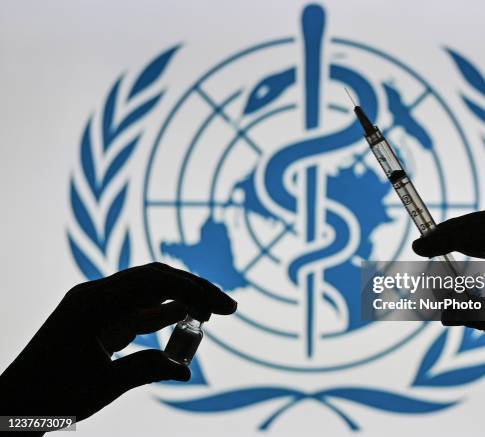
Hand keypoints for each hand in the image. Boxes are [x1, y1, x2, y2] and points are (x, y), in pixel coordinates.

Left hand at [0, 262, 236, 423]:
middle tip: (227, 307)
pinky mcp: (100, 320)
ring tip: (214, 312)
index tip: (224, 308)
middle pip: (154, 279)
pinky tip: (186, 315)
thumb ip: (146, 370)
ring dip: (181, 298)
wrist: (13, 405)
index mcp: (92, 303)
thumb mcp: (102, 386)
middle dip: (194, 289)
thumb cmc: (49, 398)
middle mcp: (95, 295)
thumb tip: (187, 370)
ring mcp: (98, 306)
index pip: (153, 282)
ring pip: (149, 291)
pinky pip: (138, 310)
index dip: (194, 290)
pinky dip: (164, 313)